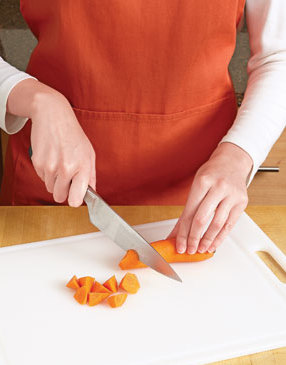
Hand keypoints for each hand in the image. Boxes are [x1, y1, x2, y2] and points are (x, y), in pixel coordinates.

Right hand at [29, 89, 95, 205]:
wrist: (53, 116)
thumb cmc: (73, 135)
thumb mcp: (89, 154)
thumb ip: (91, 176)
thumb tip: (92, 192)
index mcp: (82, 167)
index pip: (76, 198)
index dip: (75, 201)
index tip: (75, 198)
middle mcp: (65, 168)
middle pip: (60, 197)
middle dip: (63, 192)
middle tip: (67, 179)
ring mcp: (50, 166)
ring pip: (50, 188)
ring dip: (54, 181)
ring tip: (60, 164)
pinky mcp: (37, 163)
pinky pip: (42, 178)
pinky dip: (46, 173)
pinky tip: (52, 158)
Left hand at [167, 142, 252, 253]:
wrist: (233, 161)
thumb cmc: (211, 173)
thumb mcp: (196, 186)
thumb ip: (186, 211)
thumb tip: (176, 233)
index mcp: (203, 182)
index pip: (189, 213)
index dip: (183, 232)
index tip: (179, 244)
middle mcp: (218, 188)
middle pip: (202, 219)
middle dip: (193, 238)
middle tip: (188, 250)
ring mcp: (231, 195)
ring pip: (217, 224)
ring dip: (207, 240)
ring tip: (201, 249)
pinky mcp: (242, 202)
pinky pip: (230, 225)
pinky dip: (220, 237)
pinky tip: (213, 244)